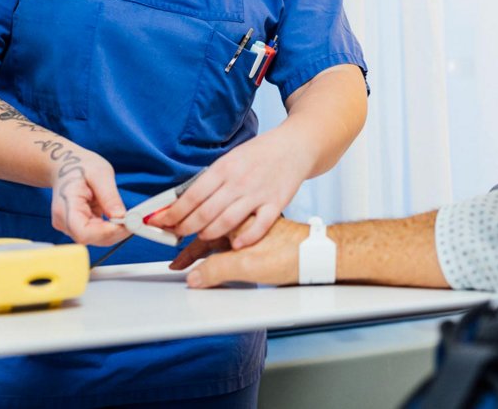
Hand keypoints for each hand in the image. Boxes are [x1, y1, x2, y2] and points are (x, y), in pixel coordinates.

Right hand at [50, 149, 128, 246]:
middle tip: (135, 221)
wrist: (65, 166)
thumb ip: (109, 196)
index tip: (127, 224)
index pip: (84, 232)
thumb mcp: (100, 174)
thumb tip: (121, 217)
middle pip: (91, 238)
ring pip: (95, 238)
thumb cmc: (80, 166)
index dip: (107, 233)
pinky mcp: (77, 226)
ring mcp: (69, 225)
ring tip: (129, 218)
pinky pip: (96, 233)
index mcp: (65, 206)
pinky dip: (110, 228)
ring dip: (115, 231)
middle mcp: (64, 220)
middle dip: (115, 232)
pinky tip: (119, 218)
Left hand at [148, 128, 313, 247]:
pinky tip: (234, 243)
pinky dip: (245, 237)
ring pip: (226, 221)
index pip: (191, 195)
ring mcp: (258, 193)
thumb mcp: (231, 158)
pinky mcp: (276, 203)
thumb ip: (212, 179)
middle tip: (174, 234)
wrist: (295, 145)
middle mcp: (239, 181)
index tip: (159, 221)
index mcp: (224, 167)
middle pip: (204, 212)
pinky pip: (259, 225)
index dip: (172, 212)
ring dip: (208, 233)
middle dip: (184, 227)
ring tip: (200, 237)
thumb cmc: (260, 153)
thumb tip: (184, 199)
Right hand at [171, 217, 307, 286]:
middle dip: (191, 244)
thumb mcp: (251, 266)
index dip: (187, 251)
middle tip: (178, 262)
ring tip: (192, 259)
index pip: (203, 235)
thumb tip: (193, 278)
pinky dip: (224, 242)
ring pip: (221, 229)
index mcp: (236, 222)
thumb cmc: (290, 254)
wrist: (321, 250)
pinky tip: (219, 251)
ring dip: (205, 243)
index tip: (177, 265)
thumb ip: (218, 270)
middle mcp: (244, 219)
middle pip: (208, 229)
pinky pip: (239, 231)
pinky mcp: (265, 230)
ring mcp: (254, 223)